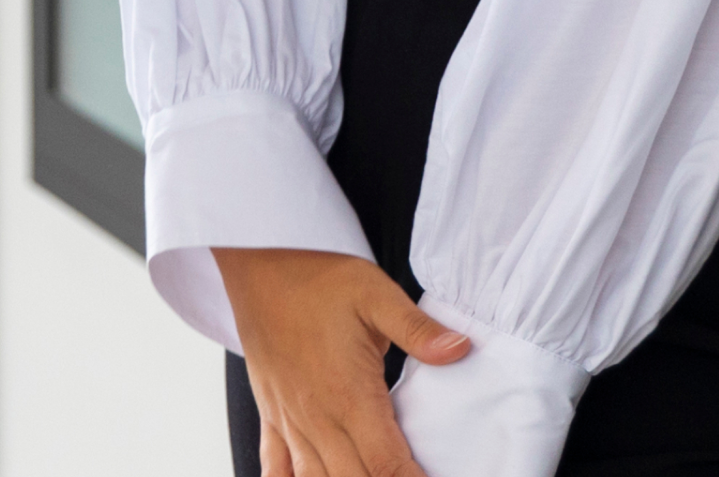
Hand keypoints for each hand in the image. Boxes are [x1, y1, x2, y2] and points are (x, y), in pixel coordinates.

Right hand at [219, 247, 470, 476]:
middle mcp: (316, 417)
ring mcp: (289, 421)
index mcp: (348, 394)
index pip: (386, 463)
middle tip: (410, 476)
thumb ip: (418, 329)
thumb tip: (460, 349)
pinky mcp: (271, 415)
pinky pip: (275, 468)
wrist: (258, 264)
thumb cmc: (318, 278)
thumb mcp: (376, 293)